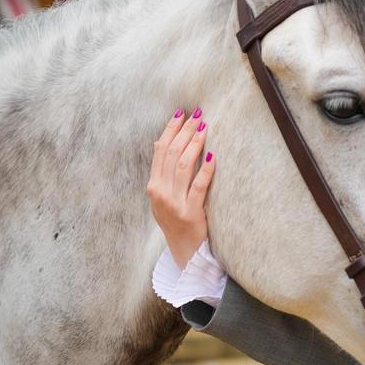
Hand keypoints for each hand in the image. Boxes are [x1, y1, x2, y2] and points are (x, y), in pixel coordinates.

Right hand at [147, 108, 215, 268]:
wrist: (183, 251)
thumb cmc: (175, 220)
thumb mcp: (161, 196)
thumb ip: (161, 173)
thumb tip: (158, 143)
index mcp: (153, 185)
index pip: (159, 150)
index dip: (170, 130)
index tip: (181, 113)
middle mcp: (160, 191)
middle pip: (171, 154)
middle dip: (184, 132)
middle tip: (197, 115)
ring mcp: (174, 202)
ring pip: (182, 166)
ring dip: (194, 144)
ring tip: (204, 128)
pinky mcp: (190, 212)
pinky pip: (198, 186)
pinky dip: (205, 170)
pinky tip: (212, 156)